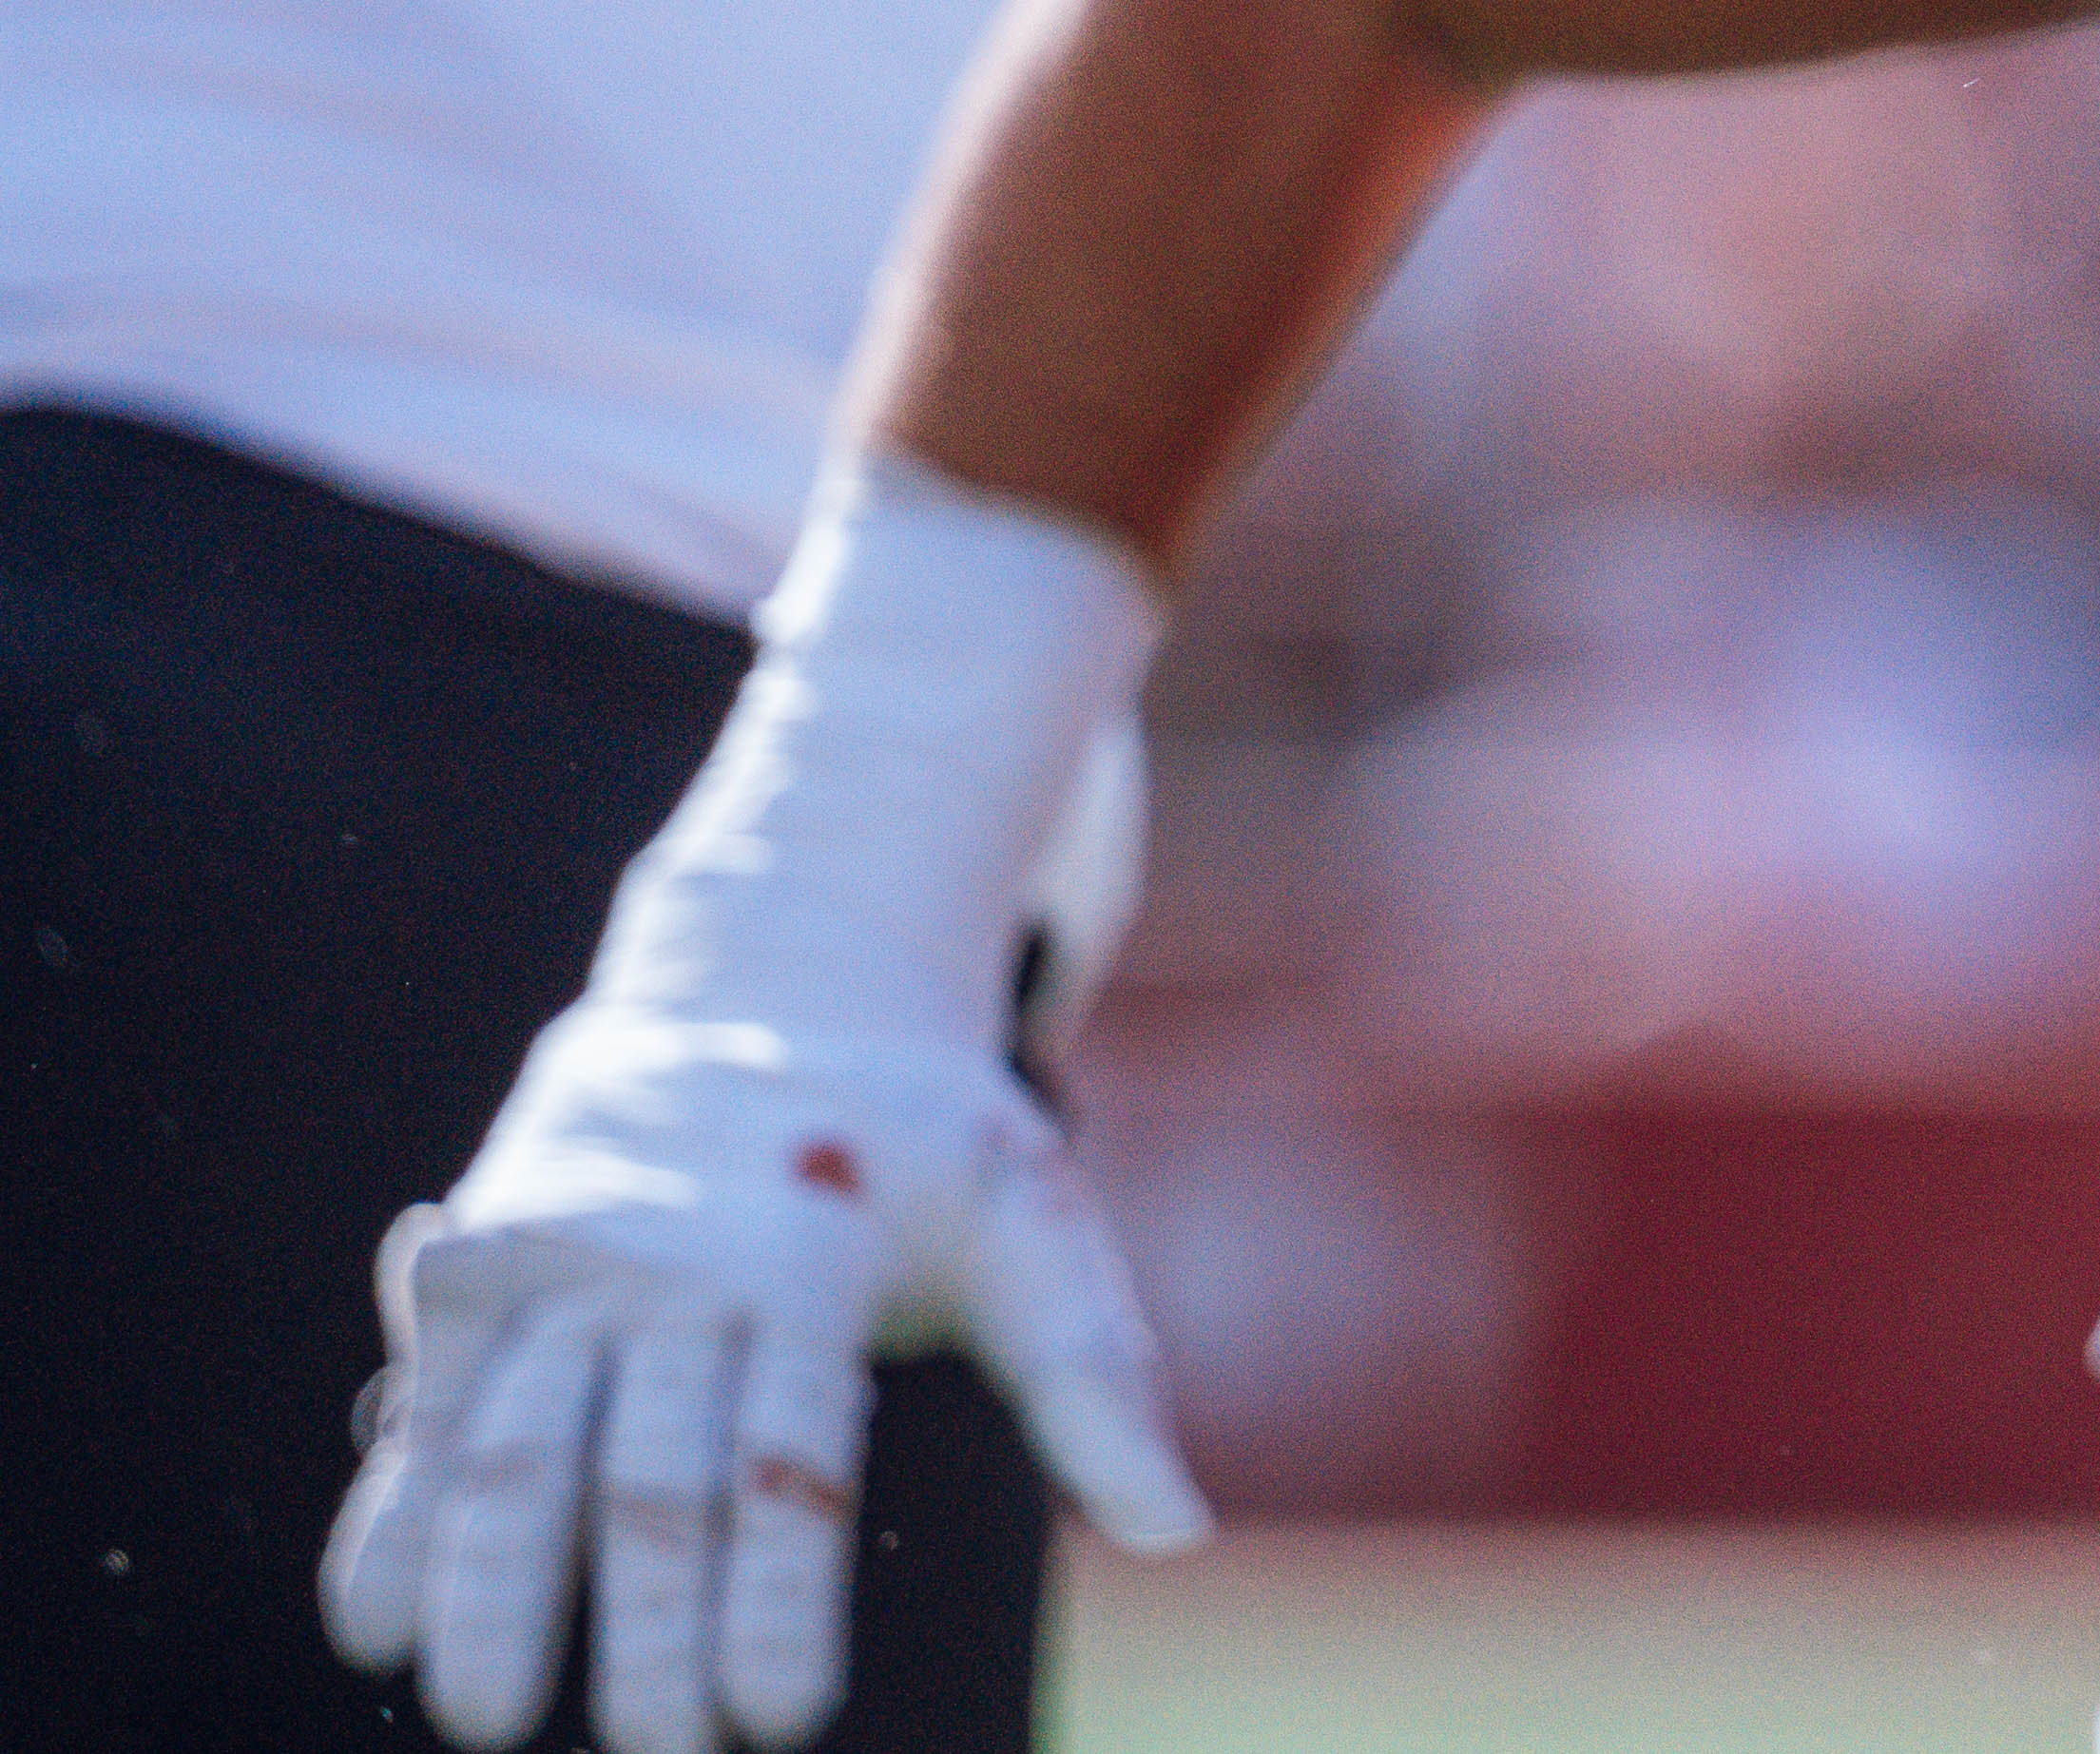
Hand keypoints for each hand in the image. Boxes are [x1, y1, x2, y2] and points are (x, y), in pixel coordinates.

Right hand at [328, 1006, 1199, 1753]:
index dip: (778, 1596)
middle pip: (653, 1470)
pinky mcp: (476, 1259)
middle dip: (646, 1624)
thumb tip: (1176, 1529)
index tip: (781, 1719)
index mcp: (811, 1254)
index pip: (792, 1458)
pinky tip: (373, 1622)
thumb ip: (1090, 1378)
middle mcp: (672, 1259)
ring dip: (493, 1587)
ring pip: (517, 1443)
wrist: (775, 970)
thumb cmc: (918, 1138)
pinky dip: (395, 1513)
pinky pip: (432, 1404)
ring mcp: (561, 1258)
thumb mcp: (1029, 1219)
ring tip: (483, 1714)